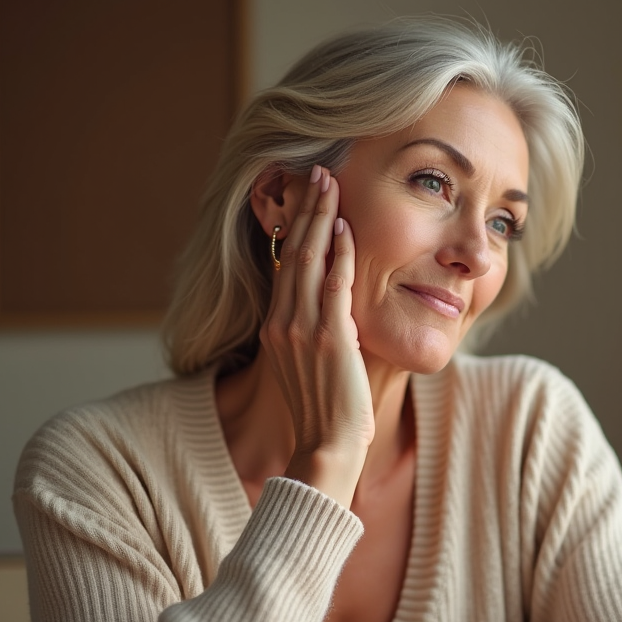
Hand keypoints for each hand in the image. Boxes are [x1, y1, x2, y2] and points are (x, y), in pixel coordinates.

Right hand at [260, 165, 371, 507]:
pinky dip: (339, 254)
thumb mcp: (310, 368)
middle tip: (316, 172)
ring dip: (320, 218)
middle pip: (291, 253)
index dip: (294, 228)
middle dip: (304, 209)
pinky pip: (333, 285)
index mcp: (275, 330)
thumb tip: (331, 314)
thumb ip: (315, 335)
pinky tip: (346, 227)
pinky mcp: (329, 339)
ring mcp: (302, 330)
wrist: (325, 449)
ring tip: (329, 182)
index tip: (304, 197)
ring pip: (308, 260)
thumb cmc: (325, 415)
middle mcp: (282, 324)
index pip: (284, 265)